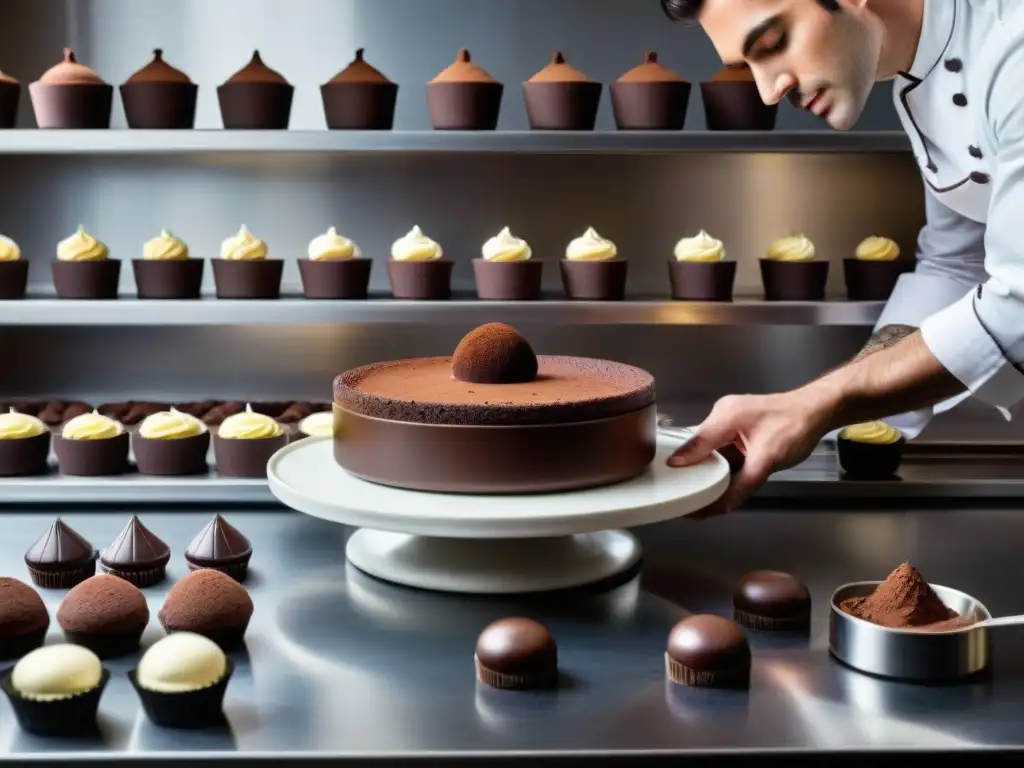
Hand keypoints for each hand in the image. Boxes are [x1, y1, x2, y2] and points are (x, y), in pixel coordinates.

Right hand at [668, 388, 834, 513]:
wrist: (819, 410)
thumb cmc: (795, 426)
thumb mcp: (768, 459)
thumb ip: (743, 483)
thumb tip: (722, 506)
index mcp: (724, 416)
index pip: (694, 444)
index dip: (681, 466)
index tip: (671, 486)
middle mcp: (723, 416)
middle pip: (700, 448)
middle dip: (694, 472)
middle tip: (686, 496)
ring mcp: (731, 422)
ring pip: (712, 451)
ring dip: (710, 470)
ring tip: (699, 495)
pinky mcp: (740, 429)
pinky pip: (724, 450)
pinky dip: (723, 466)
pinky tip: (720, 484)